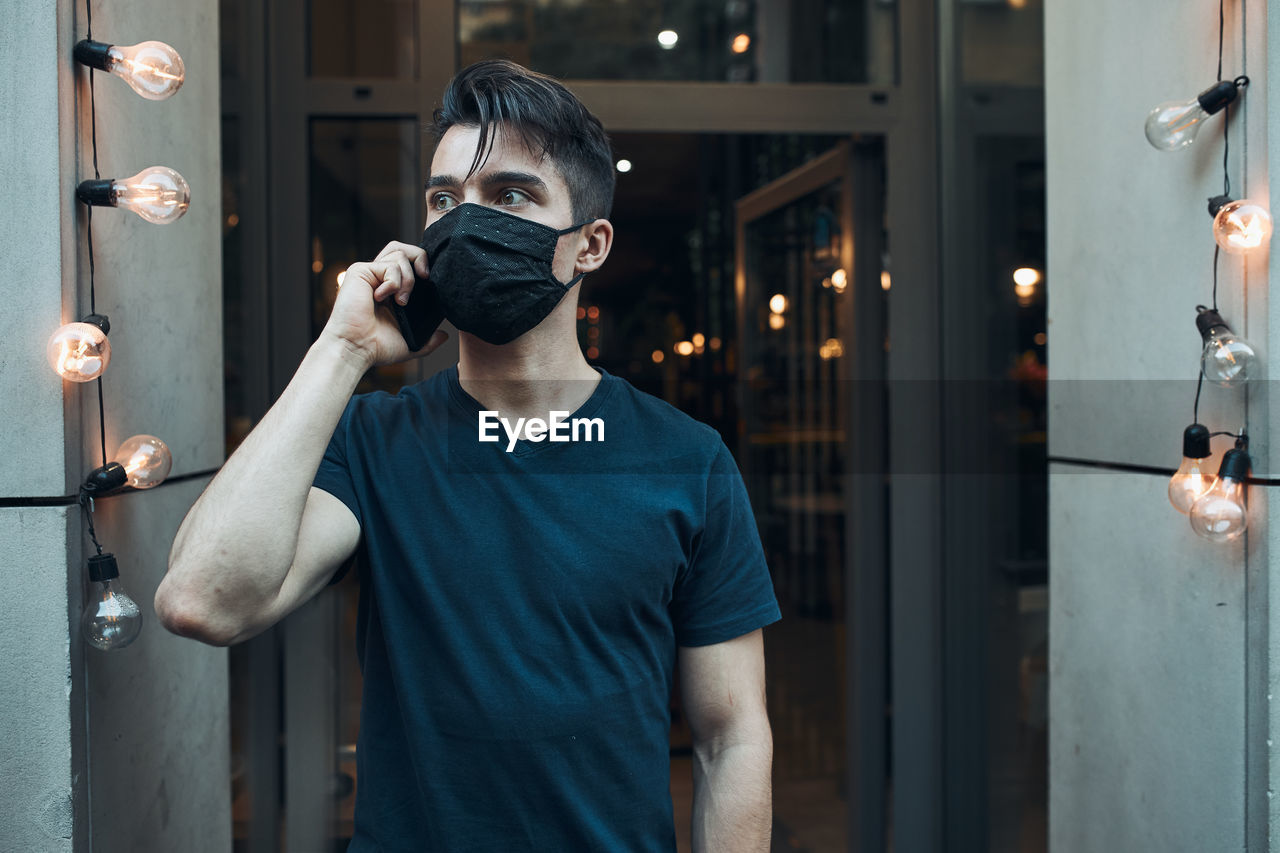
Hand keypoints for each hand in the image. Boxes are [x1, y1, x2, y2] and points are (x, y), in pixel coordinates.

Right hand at [320, 241, 446, 365]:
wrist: (357, 348)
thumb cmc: (377, 347)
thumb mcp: (411, 344)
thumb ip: (429, 340)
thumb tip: (444, 335)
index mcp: (391, 290)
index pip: (409, 263)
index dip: (422, 265)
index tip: (431, 281)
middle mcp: (380, 278)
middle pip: (404, 248)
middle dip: (420, 258)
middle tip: (425, 278)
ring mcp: (370, 273)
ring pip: (400, 255)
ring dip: (408, 279)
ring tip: (401, 302)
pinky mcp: (360, 271)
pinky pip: (389, 265)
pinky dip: (393, 283)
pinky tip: (382, 299)